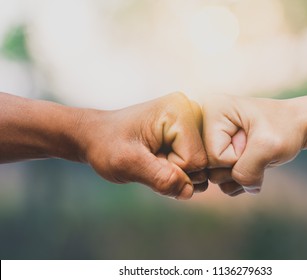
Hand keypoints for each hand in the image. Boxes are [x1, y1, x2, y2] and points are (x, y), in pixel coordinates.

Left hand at [78, 92, 207, 199]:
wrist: (95, 135)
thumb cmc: (107, 144)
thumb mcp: (128, 164)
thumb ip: (159, 178)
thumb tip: (189, 191)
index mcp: (179, 111)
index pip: (196, 160)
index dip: (171, 170)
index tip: (148, 159)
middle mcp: (191, 111)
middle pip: (202, 163)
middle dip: (176, 172)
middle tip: (149, 159)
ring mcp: (191, 121)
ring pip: (200, 166)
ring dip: (176, 172)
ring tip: (153, 158)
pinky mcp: (187, 131)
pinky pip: (194, 163)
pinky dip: (177, 168)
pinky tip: (159, 157)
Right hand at [202, 95, 305, 195]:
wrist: (297, 126)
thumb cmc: (284, 128)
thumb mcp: (269, 147)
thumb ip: (248, 171)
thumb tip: (242, 188)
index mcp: (212, 111)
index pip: (213, 155)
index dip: (237, 157)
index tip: (253, 140)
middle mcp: (205, 123)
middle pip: (210, 168)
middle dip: (238, 166)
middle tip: (255, 147)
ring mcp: (211, 140)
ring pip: (215, 178)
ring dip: (241, 175)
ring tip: (256, 155)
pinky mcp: (219, 152)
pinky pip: (223, 182)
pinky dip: (242, 179)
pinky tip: (254, 163)